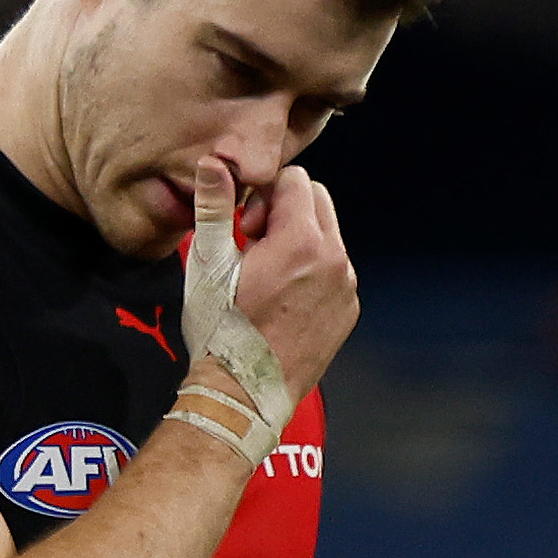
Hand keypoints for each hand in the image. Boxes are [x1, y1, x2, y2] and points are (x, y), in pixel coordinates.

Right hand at [223, 160, 357, 403]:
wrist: (244, 394)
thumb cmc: (221, 330)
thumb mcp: (208, 265)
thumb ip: (215, 208)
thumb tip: (213, 163)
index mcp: (302, 241)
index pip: (295, 179)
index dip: (263, 194)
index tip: (243, 227)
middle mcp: (336, 259)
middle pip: (317, 200)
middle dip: (285, 210)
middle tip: (253, 245)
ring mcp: (346, 287)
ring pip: (328, 236)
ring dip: (299, 240)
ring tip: (266, 276)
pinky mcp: (348, 311)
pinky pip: (335, 271)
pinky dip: (312, 272)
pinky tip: (281, 301)